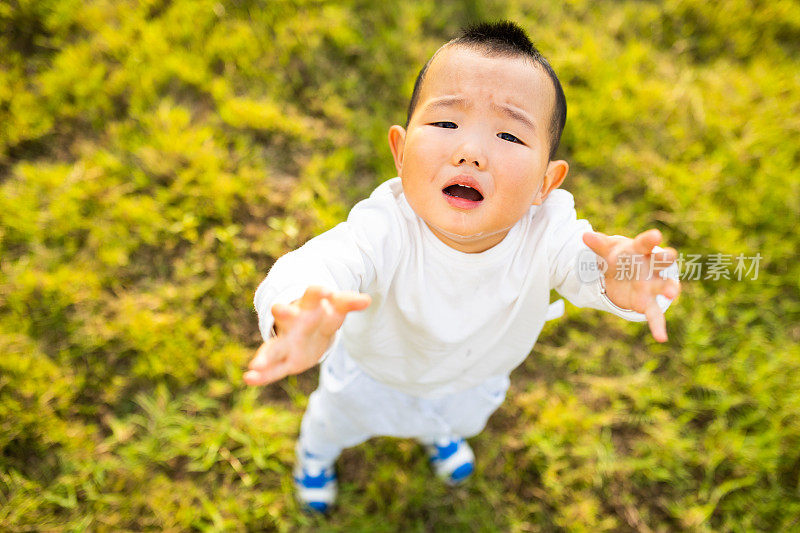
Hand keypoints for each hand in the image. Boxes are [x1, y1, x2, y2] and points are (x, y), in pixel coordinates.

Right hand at [243, 286, 370, 385]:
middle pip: (287, 316)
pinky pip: (273, 369)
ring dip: (264, 356)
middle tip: (278, 308)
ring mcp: (286, 342)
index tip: (327, 291)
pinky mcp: (285, 360)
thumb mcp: (337, 308)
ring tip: (254, 365)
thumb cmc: (322, 315)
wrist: (307, 327)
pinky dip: (261, 376)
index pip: (312, 296)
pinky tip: (249, 380)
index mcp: (308, 306)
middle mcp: (293, 322)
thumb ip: (348, 303)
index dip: (319, 293)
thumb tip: (367, 299)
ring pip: (274, 348)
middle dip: (283, 312)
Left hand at [582, 229, 680, 342]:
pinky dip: (658, 326)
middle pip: (661, 261)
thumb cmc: (618, 258)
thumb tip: (585, 235)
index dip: (650, 239)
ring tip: (671, 293)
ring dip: (670, 288)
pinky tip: (661, 338)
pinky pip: (655, 315)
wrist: (622, 273)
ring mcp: (652, 285)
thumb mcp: (606, 251)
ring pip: (664, 285)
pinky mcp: (647, 302)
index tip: (655, 235)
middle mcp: (650, 266)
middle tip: (670, 257)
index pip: (645, 243)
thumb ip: (598, 244)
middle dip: (666, 259)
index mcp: (640, 250)